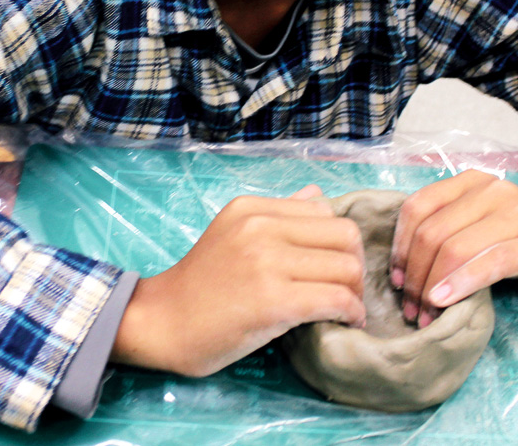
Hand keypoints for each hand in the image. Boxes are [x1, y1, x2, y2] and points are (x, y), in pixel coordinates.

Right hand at [110, 185, 365, 376]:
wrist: (161, 322)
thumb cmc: (199, 285)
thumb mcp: (233, 234)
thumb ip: (277, 214)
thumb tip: (317, 194)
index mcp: (253, 208)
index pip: (326, 211)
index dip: (339, 242)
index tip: (336, 267)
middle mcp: (261, 227)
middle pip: (345, 236)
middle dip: (356, 265)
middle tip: (349, 290)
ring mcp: (267, 262)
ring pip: (347, 268)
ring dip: (356, 293)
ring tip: (347, 309)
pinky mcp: (273, 300)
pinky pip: (336, 299)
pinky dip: (351, 312)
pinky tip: (346, 321)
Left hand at [390, 170, 517, 326]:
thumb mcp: (477, 224)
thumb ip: (445, 232)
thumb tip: (400, 272)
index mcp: (469, 183)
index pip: (418, 208)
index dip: (400, 247)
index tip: (396, 280)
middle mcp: (490, 190)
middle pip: (433, 233)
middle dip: (415, 276)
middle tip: (411, 309)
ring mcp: (516, 213)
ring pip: (456, 248)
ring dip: (432, 287)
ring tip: (426, 315)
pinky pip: (490, 262)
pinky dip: (461, 283)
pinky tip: (444, 301)